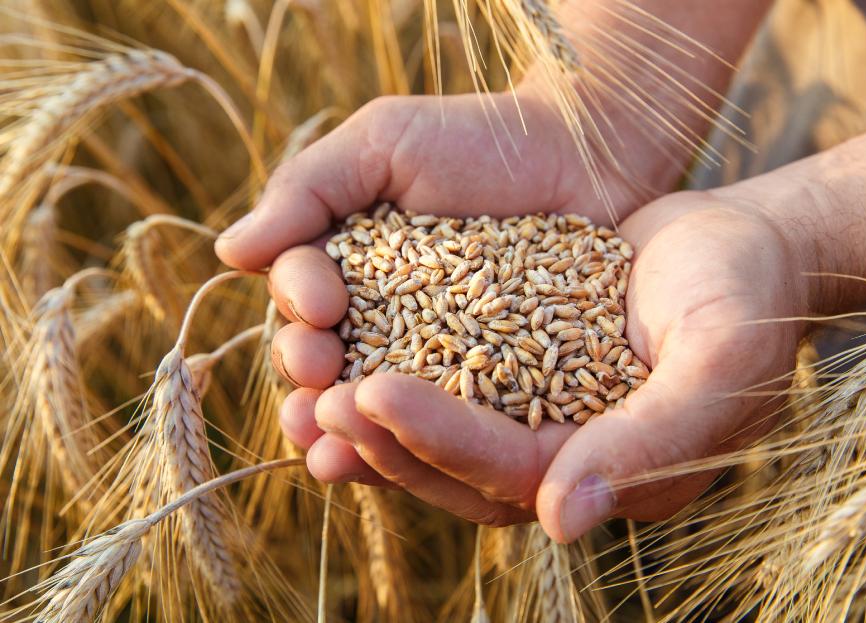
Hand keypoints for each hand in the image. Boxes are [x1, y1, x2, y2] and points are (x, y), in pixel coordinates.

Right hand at [214, 89, 643, 514]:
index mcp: (345, 274)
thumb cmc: (476, 139)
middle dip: (315, 379)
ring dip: (349, 434)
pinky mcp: (494, 391)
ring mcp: (438, 363)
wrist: (581, 156)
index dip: (299, 314)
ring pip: (380, 410)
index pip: (302, 309)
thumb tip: (229, 252)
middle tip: (320, 375)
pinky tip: (402, 463)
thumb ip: (307, 190)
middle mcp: (381, 325)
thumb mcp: (382, 144)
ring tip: (332, 453)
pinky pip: (452, 426)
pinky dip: (423, 448)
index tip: (321, 304)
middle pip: (331, 369)